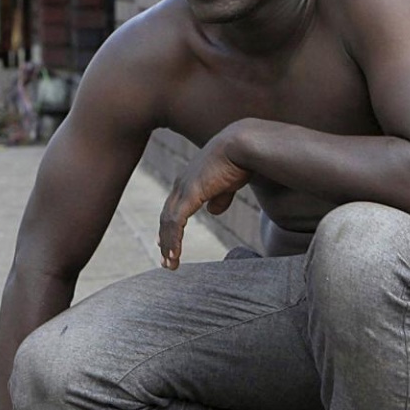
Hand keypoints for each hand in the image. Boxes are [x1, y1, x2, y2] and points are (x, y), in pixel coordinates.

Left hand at [159, 129, 251, 269]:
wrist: (243, 145)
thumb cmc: (240, 160)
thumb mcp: (228, 182)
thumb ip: (220, 196)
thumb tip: (213, 211)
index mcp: (190, 180)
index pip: (174, 207)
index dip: (170, 226)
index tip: (166, 243)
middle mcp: (182, 184)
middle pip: (167, 216)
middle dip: (166, 239)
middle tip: (166, 259)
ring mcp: (184, 189)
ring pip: (168, 223)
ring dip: (168, 245)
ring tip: (170, 264)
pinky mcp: (189, 195)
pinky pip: (176, 223)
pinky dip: (173, 240)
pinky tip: (174, 255)